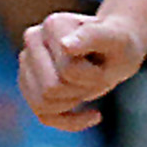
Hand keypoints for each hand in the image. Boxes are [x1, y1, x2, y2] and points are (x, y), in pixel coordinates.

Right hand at [17, 9, 146, 128]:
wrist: (116, 49)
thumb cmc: (119, 44)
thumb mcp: (116, 40)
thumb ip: (93, 37)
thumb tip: (65, 46)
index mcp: (53, 25)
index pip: (67, 71)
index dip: (93, 76)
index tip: (105, 63)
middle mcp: (33, 39)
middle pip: (50, 89)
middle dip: (80, 90)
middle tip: (98, 75)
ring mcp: (27, 61)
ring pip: (42, 104)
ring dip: (73, 102)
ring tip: (89, 85)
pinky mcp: (28, 83)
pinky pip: (44, 116)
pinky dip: (70, 121)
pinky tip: (93, 115)